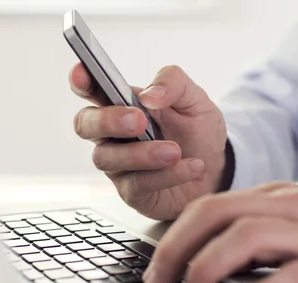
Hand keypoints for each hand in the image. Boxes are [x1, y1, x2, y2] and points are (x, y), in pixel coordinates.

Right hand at [69, 63, 226, 220]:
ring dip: (143, 153)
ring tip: (175, 151)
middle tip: (138, 121)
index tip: (82, 75)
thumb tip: (150, 94)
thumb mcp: (194, 100)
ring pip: (108, 158)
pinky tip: (190, 166)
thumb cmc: (197, 133)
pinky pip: (137, 184)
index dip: (81, 81)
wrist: (216, 171)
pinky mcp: (131, 191)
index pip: (91, 89)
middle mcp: (113, 134)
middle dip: (108, 121)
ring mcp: (118, 164)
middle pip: (85, 125)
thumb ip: (174, 83)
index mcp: (122, 104)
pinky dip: (166, 175)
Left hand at [143, 183, 297, 282]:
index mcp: (277, 197)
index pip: (211, 205)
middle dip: (177, 250)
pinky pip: (290, 277)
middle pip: (217, 214)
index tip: (157, 269)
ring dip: (206, 271)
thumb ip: (259, 232)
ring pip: (246, 238)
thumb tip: (210, 257)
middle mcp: (291, 209)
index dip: (175, 236)